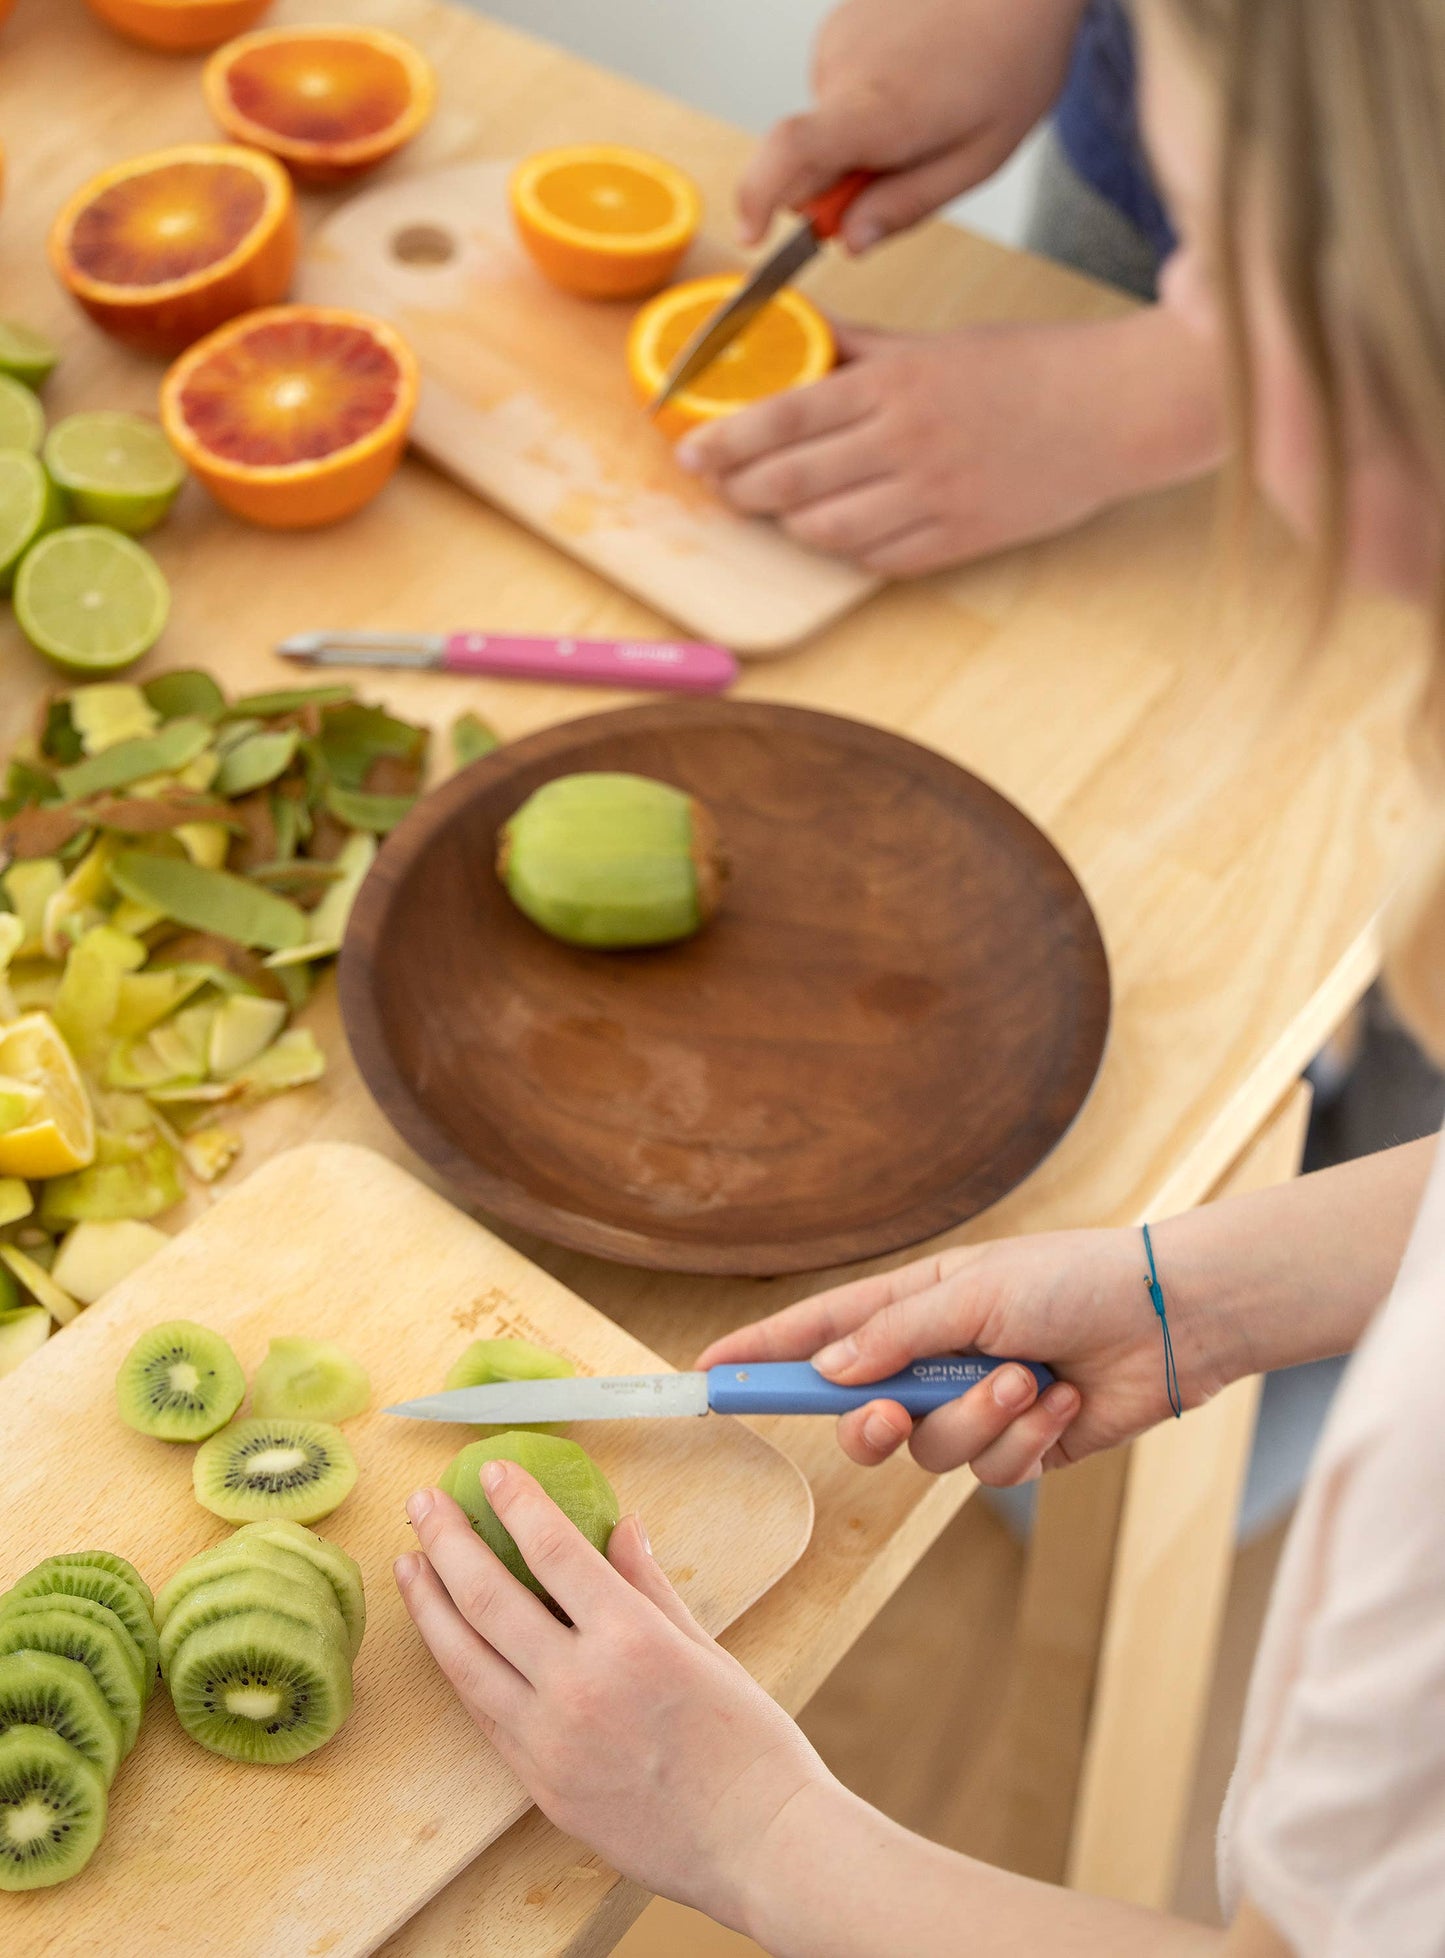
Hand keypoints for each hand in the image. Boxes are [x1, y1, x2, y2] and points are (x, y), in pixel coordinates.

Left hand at [395, 1464, 835, 1933]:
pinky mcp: (539, 1784)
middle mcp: (578, 1685)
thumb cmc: (748, 1745)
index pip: (553, 1549)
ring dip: (429, 1604)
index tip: (492, 1470)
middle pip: (487, 1597)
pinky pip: (483, 1713)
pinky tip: (445, 1639)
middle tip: (423, 1503)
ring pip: (464, 1659)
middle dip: (447, 1541)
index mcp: (630, 1638)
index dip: (517, 1502)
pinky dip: (457, 1667)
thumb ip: (650, 1585)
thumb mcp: (706, 1647)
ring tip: (410, 1564)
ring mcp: (550, 1741)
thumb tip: (622, 1529)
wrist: (757, 1845)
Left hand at [677, 308, 1226, 575]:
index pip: (782, 415)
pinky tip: (840, 532)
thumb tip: (795, 327)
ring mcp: (932, 498)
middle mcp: (905, 442)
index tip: (691, 452)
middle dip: (743, 490)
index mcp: (895, 383)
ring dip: (792, 524)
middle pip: (790, 481)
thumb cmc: (1029, 368)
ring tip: (781, 509)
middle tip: (725, 488)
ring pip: (826, 530)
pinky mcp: (958, 539)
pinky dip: (848, 550)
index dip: (725, 440)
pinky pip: (877, 560)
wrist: (1117, 410)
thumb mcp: (934, 343)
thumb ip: (859, 344)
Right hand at [698, 1225, 1211, 1482]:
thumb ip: (895, 1337)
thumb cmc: (1072, 1279)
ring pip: (932, 1452)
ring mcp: (975, 1406)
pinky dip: (1027, 1440)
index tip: (707, 1374)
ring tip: (1030, 1378)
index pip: (818, 1335)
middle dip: (872, 1423)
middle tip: (887, 1414)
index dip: (762, 1356)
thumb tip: (829, 1372)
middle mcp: (933, 1360)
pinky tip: (1064, 1402)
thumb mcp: (972, 1292)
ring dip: (981, 1420)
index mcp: (913, 1307)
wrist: (1170, 1318)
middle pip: (860, 1416)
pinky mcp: (1021, 1447)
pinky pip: (993, 1471)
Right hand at [739, 0, 1088, 249]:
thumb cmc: (1013, 58)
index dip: (757, 199)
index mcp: (879, 108)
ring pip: (826, 125)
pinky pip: (837, 90)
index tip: (753, 235)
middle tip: (908, 165)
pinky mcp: (840, 24)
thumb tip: (849, 242)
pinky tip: (914, 77)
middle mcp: (844, 68)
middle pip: (805, 157)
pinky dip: (865, 103)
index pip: (789, 153)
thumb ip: (907, 205)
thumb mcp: (978, 158)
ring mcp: (837, 39)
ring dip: (861, 139)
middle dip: (840, 184)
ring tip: (926, 107)